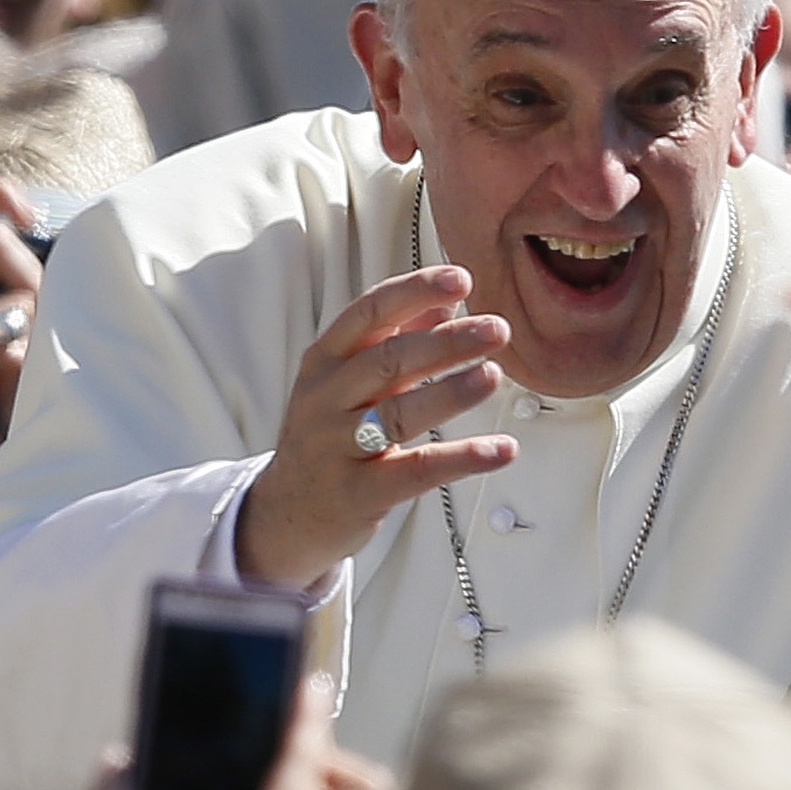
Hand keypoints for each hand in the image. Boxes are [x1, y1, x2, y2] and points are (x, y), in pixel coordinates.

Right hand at [0, 180, 45, 527]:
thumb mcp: (6, 354)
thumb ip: (23, 310)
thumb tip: (74, 274)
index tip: (36, 215)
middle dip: (14, 220)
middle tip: (39, 267)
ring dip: (34, 288)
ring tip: (30, 349)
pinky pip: (10, 319)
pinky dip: (28, 350)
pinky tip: (17, 390)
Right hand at [236, 267, 517, 588]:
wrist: (288, 511)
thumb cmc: (329, 433)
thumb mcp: (349, 380)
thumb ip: (397, 338)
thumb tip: (448, 299)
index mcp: (324, 361)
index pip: (368, 314)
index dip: (414, 293)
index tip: (461, 278)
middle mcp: (326, 400)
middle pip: (387, 361)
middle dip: (445, 342)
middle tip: (496, 329)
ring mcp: (339, 448)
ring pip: (399, 414)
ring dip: (451, 393)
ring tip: (494, 376)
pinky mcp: (361, 493)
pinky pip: (417, 471)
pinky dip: (463, 458)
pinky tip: (502, 449)